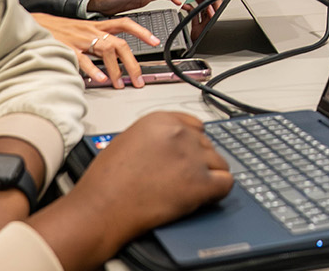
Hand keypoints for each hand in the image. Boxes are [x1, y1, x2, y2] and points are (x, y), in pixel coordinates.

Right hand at [29, 112, 233, 268]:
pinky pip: (227, 183)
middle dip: (198, 161)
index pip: (195, 125)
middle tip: (180, 178)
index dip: (192, 143)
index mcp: (161, 120)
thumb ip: (155, 136)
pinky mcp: (200, 183)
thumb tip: (172, 143)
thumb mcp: (128, 140)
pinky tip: (204, 198)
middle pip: (207, 145)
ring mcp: (192, 158)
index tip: (189, 155)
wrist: (102, 208)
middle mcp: (180, 134)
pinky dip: (218, 191)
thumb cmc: (106, 181)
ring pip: (220, 163)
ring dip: (208, 176)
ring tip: (186, 190)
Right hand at [32, 13, 152, 88]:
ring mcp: (81, 38)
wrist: (36, 23)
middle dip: (132, 63)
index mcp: (98, 25)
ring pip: (106, 51)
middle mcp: (92, 30)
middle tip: (139, 80)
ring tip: (120, 84)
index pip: (125, 23)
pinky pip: (83, 59)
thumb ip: (98, 43)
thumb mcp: (84, 32)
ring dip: (115, 69)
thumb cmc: (60, 30)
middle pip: (120, 44)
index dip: (142, 31)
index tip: (155, 41)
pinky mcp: (68, 47)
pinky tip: (100, 80)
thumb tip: (113, 61)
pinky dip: (93, 70)